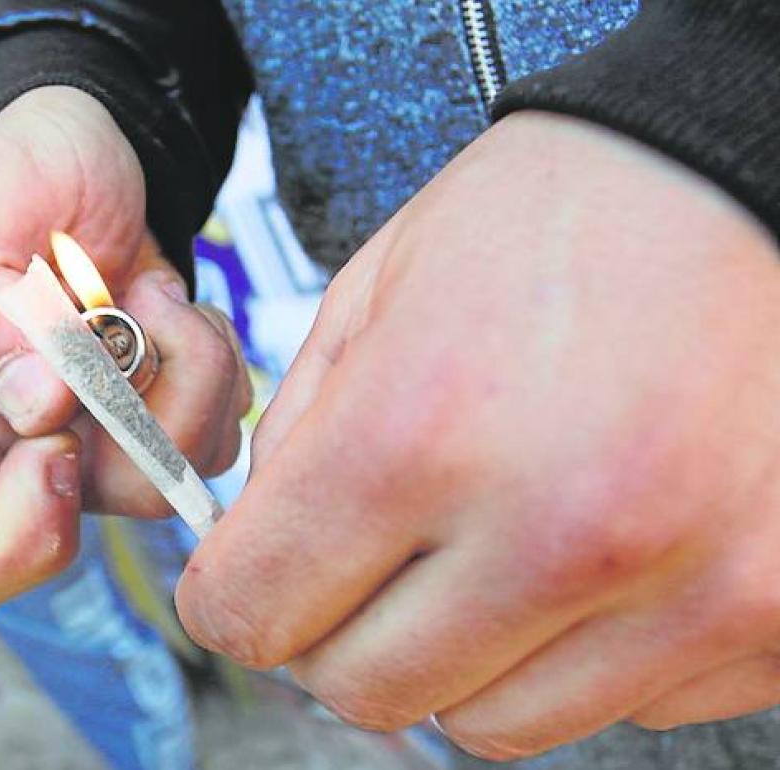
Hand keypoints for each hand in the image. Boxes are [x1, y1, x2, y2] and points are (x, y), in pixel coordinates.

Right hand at [0, 86, 248, 616]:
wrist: (85, 149)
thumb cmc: (10, 179)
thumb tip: (36, 410)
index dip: (12, 541)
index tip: (55, 442)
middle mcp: (26, 450)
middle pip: (92, 522)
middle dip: (131, 419)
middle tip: (116, 312)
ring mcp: (103, 439)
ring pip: (172, 475)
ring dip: (184, 370)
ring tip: (148, 294)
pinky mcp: (165, 412)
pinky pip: (218, 434)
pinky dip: (213, 363)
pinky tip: (173, 307)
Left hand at [175, 112, 779, 759]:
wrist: (743, 177)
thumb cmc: (557, 215)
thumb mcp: (377, 289)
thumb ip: (297, 440)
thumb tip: (258, 557)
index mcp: (424, 428)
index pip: (256, 611)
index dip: (233, 595)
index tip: (249, 577)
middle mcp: (557, 530)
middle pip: (363, 689)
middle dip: (336, 632)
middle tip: (364, 561)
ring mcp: (685, 590)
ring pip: (486, 723)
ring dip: (458, 654)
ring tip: (487, 546)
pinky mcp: (768, 620)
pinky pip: (614, 704)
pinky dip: (574, 650)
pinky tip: (589, 550)